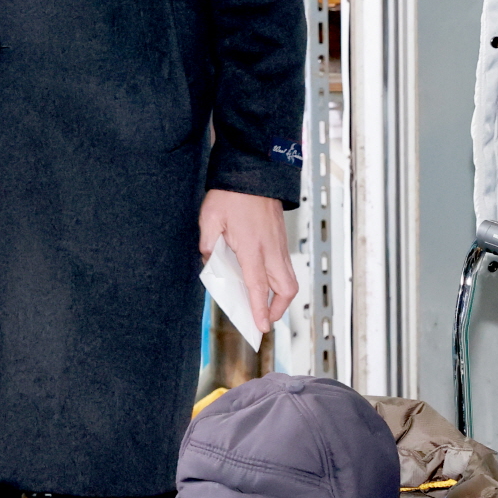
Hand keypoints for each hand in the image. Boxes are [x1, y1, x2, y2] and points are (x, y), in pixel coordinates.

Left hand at [199, 189, 297, 333]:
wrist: (254, 170)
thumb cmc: (231, 193)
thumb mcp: (210, 218)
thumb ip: (208, 243)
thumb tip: (209, 261)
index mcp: (252, 246)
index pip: (258, 286)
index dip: (260, 309)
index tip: (262, 327)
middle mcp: (271, 249)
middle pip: (286, 288)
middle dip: (278, 309)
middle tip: (263, 319)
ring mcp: (279, 244)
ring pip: (289, 279)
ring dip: (280, 296)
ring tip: (264, 305)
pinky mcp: (281, 238)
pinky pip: (284, 266)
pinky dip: (278, 280)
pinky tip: (262, 281)